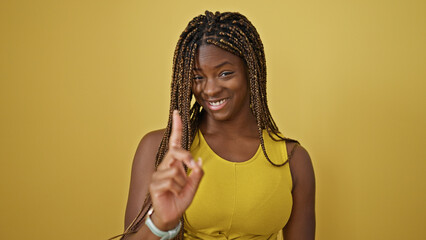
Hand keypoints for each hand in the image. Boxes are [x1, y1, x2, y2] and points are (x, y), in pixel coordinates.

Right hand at [148, 110, 203, 230]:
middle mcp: (165, 165)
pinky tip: (172, 194)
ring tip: (178, 191)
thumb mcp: (194, 186)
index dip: (176, 127)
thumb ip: (197, 174)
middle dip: (186, 157)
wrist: (171, 216)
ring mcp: (158, 174)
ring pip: (175, 171)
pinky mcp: (154, 184)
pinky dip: (176, 189)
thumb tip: (199, 161)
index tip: (177, 113)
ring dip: (182, 183)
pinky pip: (170, 181)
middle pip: (176, 151)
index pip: (175, 142)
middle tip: (193, 166)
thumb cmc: (180, 199)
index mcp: (175, 163)